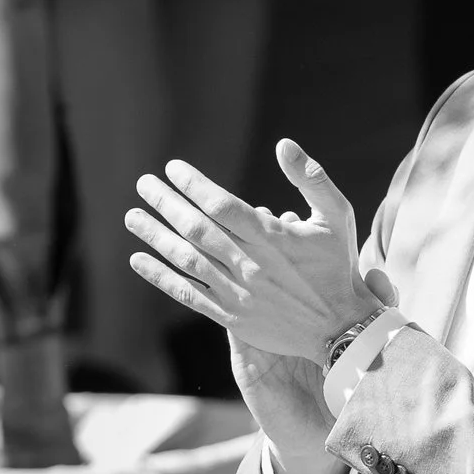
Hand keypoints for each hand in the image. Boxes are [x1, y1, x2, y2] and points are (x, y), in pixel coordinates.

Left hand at [125, 140, 381, 364]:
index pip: (222, 205)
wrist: (341, 328)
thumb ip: (312, 178)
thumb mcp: (337, 215)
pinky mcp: (231, 317)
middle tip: (143, 183)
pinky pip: (188, 294)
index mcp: (273, 237)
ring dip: (155, 236)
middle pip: (197, 229)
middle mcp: (251, 264)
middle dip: (166, 203)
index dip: (194, 184)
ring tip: (132, 216)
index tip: (173, 168)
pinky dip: (160, 277)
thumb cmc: (338, 266)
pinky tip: (138, 260)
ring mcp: (239, 292)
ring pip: (187, 260)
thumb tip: (283, 144)